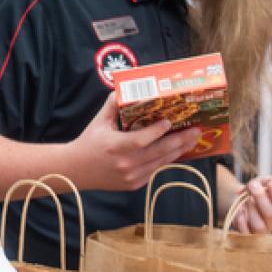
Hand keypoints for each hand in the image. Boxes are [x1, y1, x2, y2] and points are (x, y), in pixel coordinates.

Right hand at [65, 92, 201, 191]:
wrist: (76, 171)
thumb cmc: (89, 143)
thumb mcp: (99, 122)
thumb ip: (112, 104)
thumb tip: (125, 87)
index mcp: (115, 147)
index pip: (140, 140)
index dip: (157, 132)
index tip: (169, 122)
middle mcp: (125, 164)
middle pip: (158, 153)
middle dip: (180, 141)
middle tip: (195, 130)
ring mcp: (131, 176)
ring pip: (160, 162)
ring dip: (178, 150)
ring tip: (192, 139)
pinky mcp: (134, 184)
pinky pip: (155, 169)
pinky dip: (166, 159)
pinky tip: (177, 150)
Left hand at [230, 175, 271, 233]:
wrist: (239, 198)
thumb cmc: (256, 190)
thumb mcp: (264, 182)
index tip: (270, 184)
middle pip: (271, 215)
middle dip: (260, 197)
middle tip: (253, 186)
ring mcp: (261, 230)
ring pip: (259, 226)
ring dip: (250, 209)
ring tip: (247, 199)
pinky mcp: (248, 234)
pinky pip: (245, 234)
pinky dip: (241, 221)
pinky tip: (241, 210)